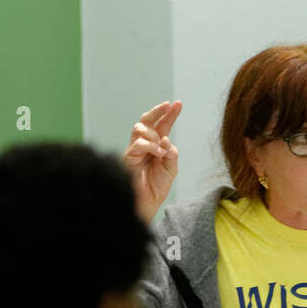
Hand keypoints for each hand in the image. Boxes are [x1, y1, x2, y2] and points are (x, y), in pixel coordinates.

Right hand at [123, 101, 181, 221]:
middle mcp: (144, 144)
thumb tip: (166, 139)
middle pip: (147, 120)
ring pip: (140, 128)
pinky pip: (138, 144)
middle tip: (168, 105)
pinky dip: (150, 146)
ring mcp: (134, 150)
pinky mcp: (128, 157)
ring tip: (161, 149)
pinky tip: (158, 153)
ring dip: (154, 135)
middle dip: (158, 111)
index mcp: (156, 145)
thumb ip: (172, 153)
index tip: (178, 103)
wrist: (147, 204)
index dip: (170, 114)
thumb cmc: (157, 187)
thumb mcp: (171, 168)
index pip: (162, 125)